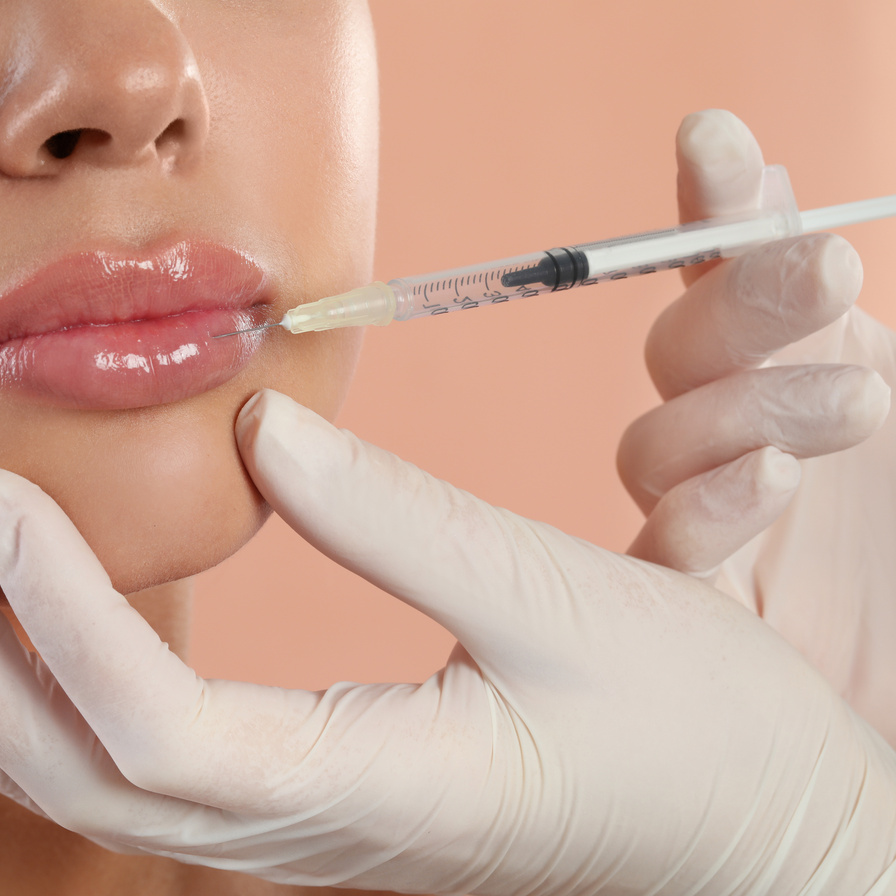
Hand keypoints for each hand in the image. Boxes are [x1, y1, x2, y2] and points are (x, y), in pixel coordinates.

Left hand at [0, 389, 894, 894]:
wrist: (750, 834)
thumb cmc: (687, 731)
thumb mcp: (563, 606)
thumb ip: (402, 522)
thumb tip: (262, 431)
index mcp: (366, 786)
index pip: (155, 728)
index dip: (56, 617)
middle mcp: (302, 830)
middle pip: (77, 772)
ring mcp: (294, 832)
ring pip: (85, 787)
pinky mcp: (303, 804)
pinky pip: (130, 782)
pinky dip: (29, 722)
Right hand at [619, 110, 895, 743]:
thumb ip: (832, 319)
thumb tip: (768, 185)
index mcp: (818, 373)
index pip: (733, 281)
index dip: (716, 209)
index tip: (713, 142)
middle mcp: (757, 440)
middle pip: (679, 355)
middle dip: (739, 305)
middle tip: (828, 275)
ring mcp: (727, 529)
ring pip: (654, 449)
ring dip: (735, 413)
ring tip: (855, 409)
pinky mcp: (709, 625)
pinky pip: (664, 554)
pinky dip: (699, 510)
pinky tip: (765, 484)